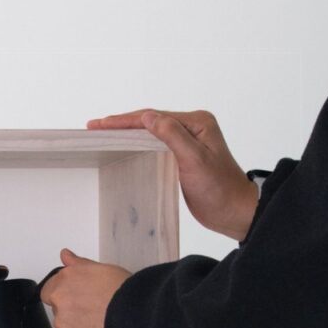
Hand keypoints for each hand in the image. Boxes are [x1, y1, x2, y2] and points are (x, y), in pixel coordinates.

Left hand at [40, 249, 130, 327]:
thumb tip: (65, 255)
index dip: (63, 293)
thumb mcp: (105, 270)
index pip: (49, 289)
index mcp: (67, 280)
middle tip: (94, 311)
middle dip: (71, 310)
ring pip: (65, 327)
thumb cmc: (126, 294)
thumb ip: (79, 264)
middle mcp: (60, 301)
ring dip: (77, 327)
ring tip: (101, 326)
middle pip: (58, 308)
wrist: (138, 322)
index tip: (77, 297)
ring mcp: (63, 325)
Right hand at [87, 109, 257, 240]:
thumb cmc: (219, 188)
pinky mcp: (183, 156)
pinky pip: (155, 145)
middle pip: (150, 121)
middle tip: (94, 127)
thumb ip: (173, 135)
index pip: (154, 117)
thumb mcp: (195, 160)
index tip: (101, 124)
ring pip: (150, 132)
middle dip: (121, 124)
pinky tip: (123, 146)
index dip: (125, 121)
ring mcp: (188, 141)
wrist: (234, 211)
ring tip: (103, 133)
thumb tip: (148, 117)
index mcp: (197, 122)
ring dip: (127, 133)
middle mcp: (192, 127)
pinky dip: (137, 144)